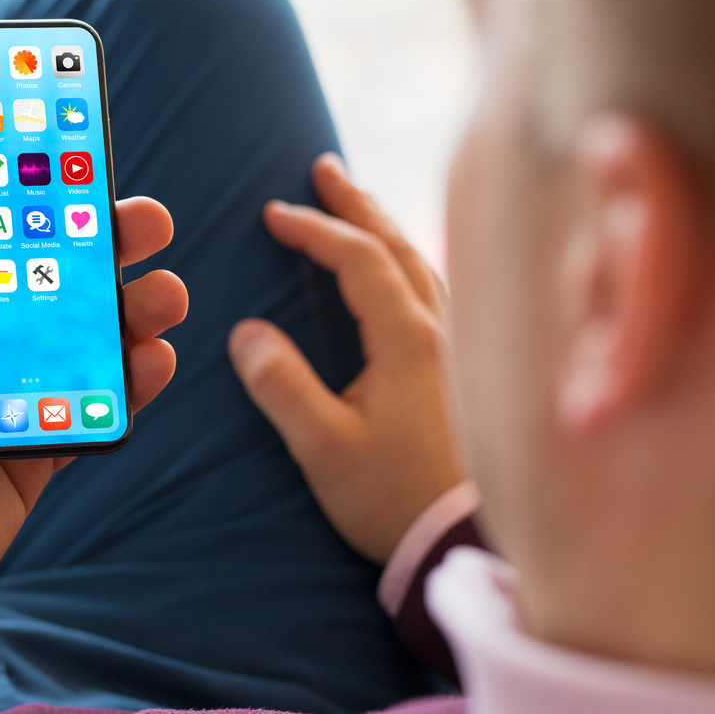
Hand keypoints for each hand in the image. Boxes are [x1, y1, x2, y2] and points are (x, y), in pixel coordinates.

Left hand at [0, 142, 187, 621]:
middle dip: (106, 241)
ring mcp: (8, 392)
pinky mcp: (39, 446)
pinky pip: (100, 401)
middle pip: (52, 272)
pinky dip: (136, 377)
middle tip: (150, 221)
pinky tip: (155, 358)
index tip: (74, 151)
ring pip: (89, 332)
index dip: (27, 187)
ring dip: (135, 307)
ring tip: (164, 296)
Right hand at [229, 155, 465, 562]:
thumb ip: (282, 387)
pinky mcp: (468, 372)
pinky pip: (437, 291)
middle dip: (357, 205)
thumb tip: (246, 333)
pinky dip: (407, 264)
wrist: (466, 543)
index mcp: (407, 339)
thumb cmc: (395, 498)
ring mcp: (462, 348)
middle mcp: (443, 330)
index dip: (314, 230)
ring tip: (358, 207)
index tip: (272, 214)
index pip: (357, 260)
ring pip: (423, 266)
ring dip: (385, 229)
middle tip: (323, 170)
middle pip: (398, 247)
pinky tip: (401, 274)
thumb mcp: (324, 447)